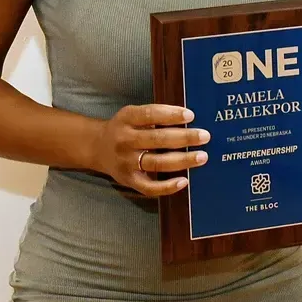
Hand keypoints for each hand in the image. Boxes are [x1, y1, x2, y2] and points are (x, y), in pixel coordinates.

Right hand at [93, 104, 209, 196]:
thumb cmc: (124, 128)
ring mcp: (126, 162)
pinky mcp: (128, 180)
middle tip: (204, 136)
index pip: (150, 114)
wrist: (96, 147)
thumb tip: (188, 118)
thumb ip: (154, 115)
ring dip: (182, 160)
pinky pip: (149, 187)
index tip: (191, 116)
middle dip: (184, 138)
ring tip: (201, 157)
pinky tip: (184, 181)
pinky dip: (167, 186)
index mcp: (126, 118)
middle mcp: (124, 140)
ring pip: (157, 163)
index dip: (170, 115)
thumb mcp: (132, 114)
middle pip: (157, 139)